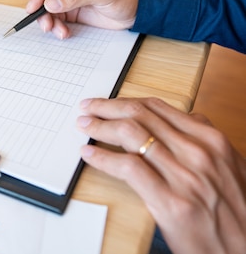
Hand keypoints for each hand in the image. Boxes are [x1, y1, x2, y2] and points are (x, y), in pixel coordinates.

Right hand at [27, 0, 138, 38]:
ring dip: (49, 20)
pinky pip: (54, 17)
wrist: (134, 13)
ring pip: (46, 7)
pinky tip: (63, 31)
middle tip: (45, 24)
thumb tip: (52, 1)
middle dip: (42, 10)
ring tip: (58, 30)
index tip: (34, 7)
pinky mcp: (69, 9)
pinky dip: (56, 26)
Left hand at [76, 97, 245, 253]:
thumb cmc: (235, 213)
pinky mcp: (171, 202)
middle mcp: (199, 153)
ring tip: (85, 126)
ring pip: (132, 135)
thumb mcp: (230, 167)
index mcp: (211, 141)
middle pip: (141, 115)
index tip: (105, 102)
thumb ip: (205, 142)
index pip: (157, 108)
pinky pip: (128, 167)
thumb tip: (184, 118)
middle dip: (107, 108)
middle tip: (87, 108)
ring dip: (101, 127)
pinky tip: (89, 154)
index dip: (124, 102)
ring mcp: (185, 177)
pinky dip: (103, 157)